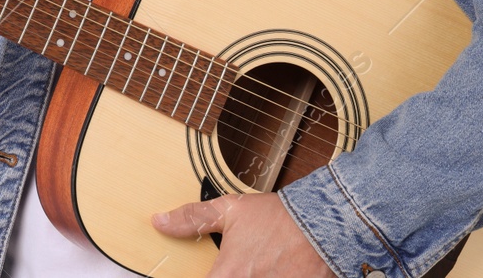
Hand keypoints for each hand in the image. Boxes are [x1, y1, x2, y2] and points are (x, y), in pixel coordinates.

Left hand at [153, 193, 335, 276]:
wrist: (323, 222)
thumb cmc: (277, 218)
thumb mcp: (230, 211)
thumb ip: (193, 219)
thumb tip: (159, 221)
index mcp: (228, 275)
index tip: (208, 271)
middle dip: (228, 277)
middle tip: (234, 268)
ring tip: (256, 267)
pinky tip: (272, 271)